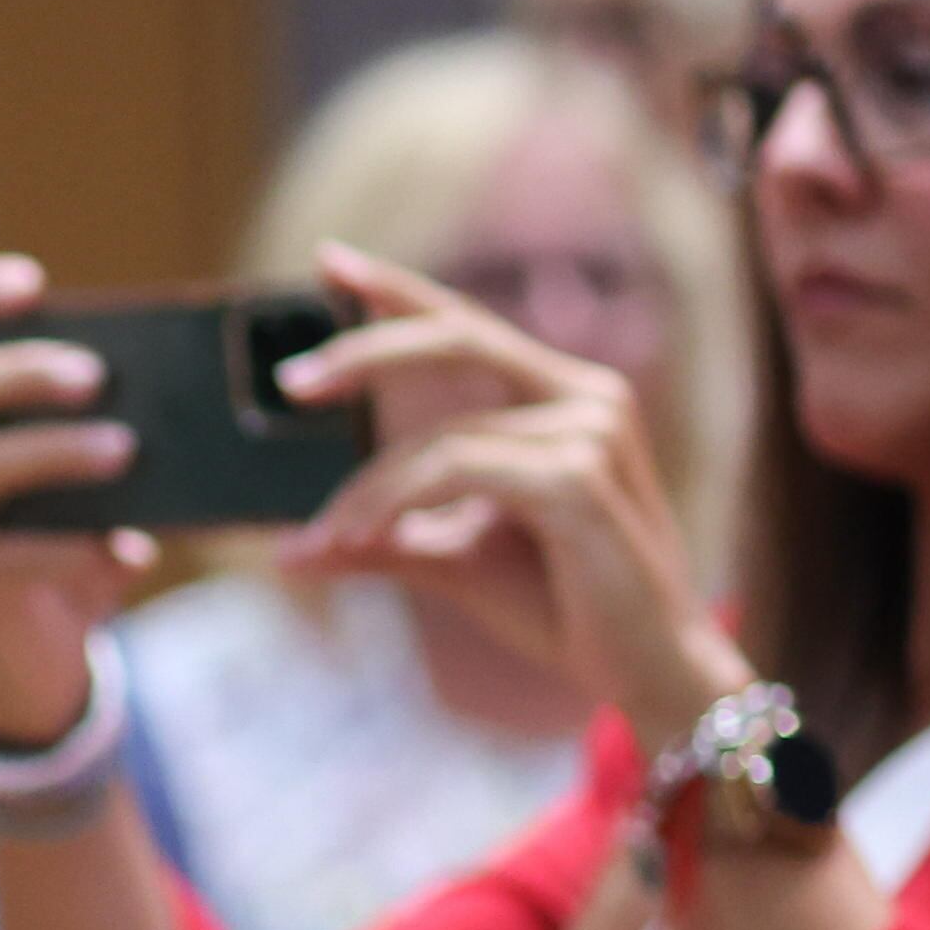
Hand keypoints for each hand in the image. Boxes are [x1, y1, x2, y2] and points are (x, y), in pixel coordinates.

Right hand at [0, 255, 158, 742]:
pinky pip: (8, 552)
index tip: (30, 282)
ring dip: (50, 450)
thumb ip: (118, 421)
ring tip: (123, 451)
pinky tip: (121, 549)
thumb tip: (196, 381)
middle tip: (97, 376)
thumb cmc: (76, 530)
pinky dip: (66, 547)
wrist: (45, 642)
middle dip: (19, 372)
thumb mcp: (93, 469)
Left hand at [277, 243, 745, 753]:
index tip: (329, 260)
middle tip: (289, 384)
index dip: (399, 290)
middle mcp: (586, 397)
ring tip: (327, 540)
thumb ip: (380, 540)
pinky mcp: (578, 479)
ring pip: (438, 440)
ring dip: (367, 492)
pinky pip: (455, 471)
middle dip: (365, 352)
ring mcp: (590, 431)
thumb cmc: (560, 606)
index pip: (469, 327)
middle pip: (457, 339)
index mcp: (562, 399)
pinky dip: (394, 503)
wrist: (642, 669)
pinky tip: (357, 539)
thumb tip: (288, 550)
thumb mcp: (450, 560)